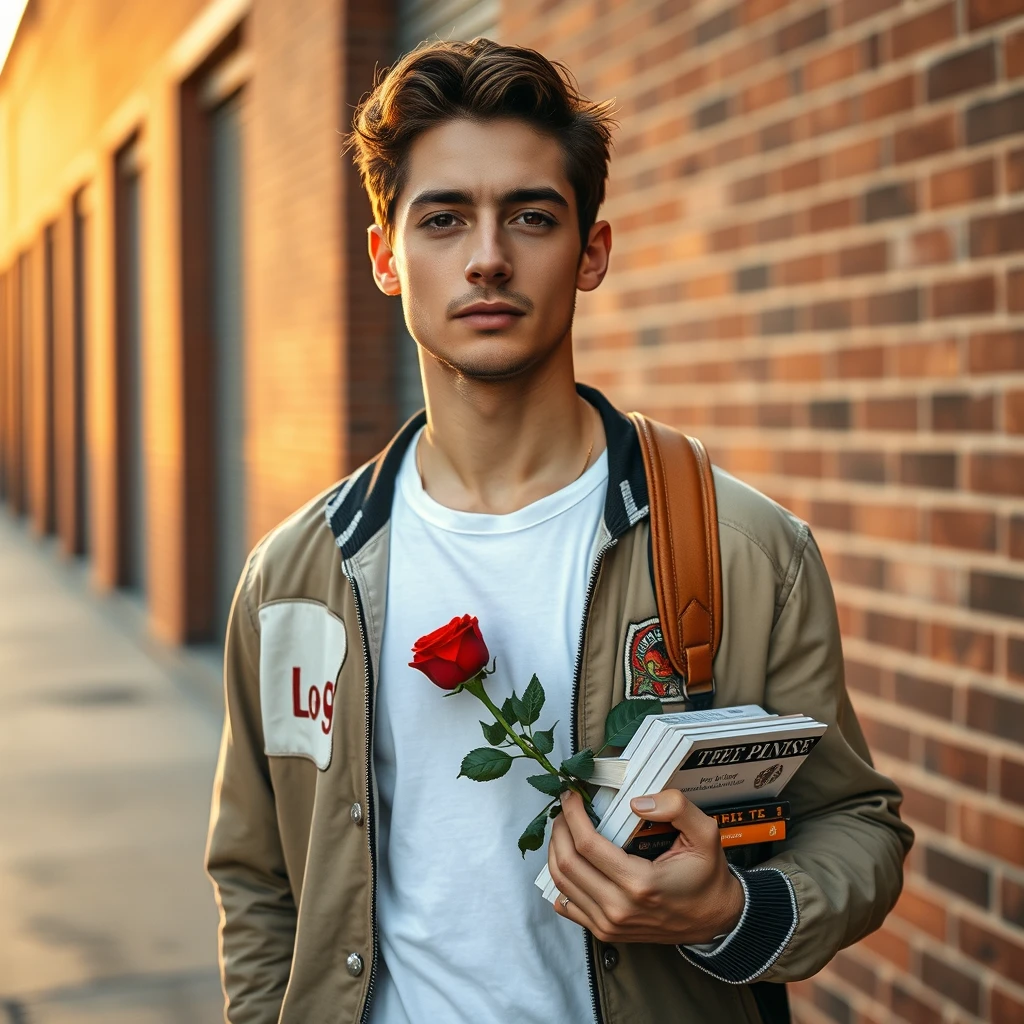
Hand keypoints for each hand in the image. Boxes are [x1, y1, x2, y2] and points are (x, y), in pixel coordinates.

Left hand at [548, 790, 744, 944]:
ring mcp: (608, 924)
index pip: (587, 845)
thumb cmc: (706, 876)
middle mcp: (618, 907)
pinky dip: (559, 879)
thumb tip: (638, 802)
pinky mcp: (604, 931)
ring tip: (564, 828)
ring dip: (555, 850)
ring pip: (561, 883)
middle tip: (565, 809)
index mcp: (640, 883)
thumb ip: (678, 808)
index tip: (571, 796)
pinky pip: (566, 905)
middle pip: (567, 863)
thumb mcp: (705, 834)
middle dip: (559, 829)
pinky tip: (568, 858)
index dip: (573, 815)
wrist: (714, 920)